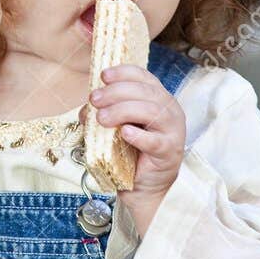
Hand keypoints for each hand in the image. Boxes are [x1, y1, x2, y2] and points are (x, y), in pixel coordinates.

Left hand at [83, 64, 186, 229]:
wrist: (144, 185)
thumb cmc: (131, 151)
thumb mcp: (116, 126)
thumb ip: (104, 112)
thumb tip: (86, 109)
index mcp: (158, 98)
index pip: (144, 77)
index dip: (123, 73)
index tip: (103, 76)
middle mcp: (169, 110)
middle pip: (145, 92)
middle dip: (116, 92)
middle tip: (95, 100)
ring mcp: (173, 131)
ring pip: (151, 111)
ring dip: (123, 111)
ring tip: (102, 119)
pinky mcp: (169, 152)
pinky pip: (154, 141)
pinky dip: (139, 136)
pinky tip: (124, 133)